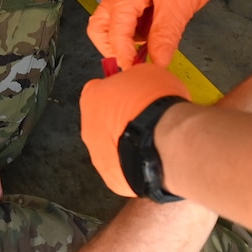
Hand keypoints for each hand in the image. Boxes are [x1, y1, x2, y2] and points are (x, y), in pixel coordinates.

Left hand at [78, 62, 188, 197]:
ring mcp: (98, 155)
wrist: (162, 142)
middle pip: (102, 120)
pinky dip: (134, 162)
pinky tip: (151, 157)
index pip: (97, 90)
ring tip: (150, 139)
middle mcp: (89, 127)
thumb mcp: (148, 74)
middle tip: (143, 118)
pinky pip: (123, 167)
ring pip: (111, 147)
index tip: (130, 93)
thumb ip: (134, 78)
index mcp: (92, 98)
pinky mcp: (113, 177)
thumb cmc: (154, 107)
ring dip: (127, 143)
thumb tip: (139, 80)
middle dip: (120, 119)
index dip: (116, 92)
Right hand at [88, 0, 251, 67]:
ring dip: (131, 41)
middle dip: (114, 48)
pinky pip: (138, 16)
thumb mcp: (180, 5)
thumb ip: (164, 37)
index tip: (133, 73)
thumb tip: (157, 63)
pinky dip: (144, 31)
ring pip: (121, 23)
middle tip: (133, 65)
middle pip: (103, 26)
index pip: (113, 32)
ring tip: (151, 54)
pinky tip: (160, 40)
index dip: (122, 55)